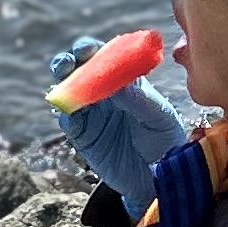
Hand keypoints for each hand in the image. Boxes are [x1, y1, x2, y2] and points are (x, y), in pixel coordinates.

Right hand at [45, 37, 194, 211]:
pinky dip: (65, 113)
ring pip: (69, 92)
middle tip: (67, 63)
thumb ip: (139, 99)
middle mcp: (103, 92)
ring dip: (62, 84)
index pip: (104, 57)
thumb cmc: (164, 139)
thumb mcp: (159, 117)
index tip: (87, 50)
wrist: (158, 177)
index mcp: (123, 80)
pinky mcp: (82, 135)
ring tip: (62, 80)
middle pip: (79, 70)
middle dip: (69, 62)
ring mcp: (91, 113)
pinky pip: (68, 121)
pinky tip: (68, 111)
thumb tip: (117, 84)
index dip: (92, 49)